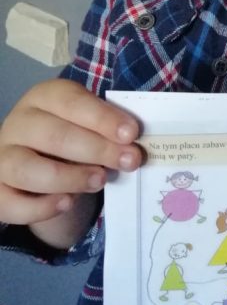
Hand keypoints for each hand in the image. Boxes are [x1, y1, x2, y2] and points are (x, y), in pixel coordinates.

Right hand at [0, 79, 141, 247]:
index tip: (132, 133)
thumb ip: (109, 132)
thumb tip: (136, 146)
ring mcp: (2, 157)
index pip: (71, 102)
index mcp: (45, 97)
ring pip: (28, 168)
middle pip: (54, 135)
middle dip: (97, 149)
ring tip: (101, 181)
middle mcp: (19, 123)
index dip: (102, 118)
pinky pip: (11, 202)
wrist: (41, 168)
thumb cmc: (75, 140)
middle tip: (130, 161)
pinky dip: (40, 207)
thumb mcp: (91, 128)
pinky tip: (67, 203)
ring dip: (70, 177)